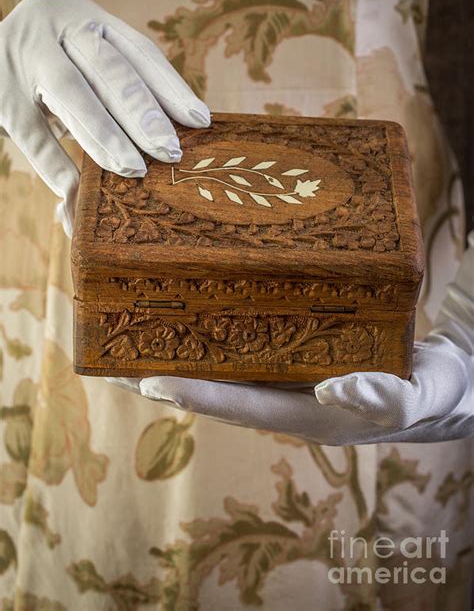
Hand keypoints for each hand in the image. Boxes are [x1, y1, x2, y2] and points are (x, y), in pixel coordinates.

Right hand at [0, 0, 209, 236]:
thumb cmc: (46, 68)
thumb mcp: (78, 61)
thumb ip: (114, 88)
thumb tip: (165, 142)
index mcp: (85, 16)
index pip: (138, 50)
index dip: (171, 86)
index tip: (200, 120)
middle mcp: (55, 25)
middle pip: (109, 69)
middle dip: (143, 113)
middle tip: (170, 152)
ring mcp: (22, 56)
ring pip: (73, 95)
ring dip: (106, 137)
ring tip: (133, 171)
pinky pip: (32, 134)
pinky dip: (56, 165)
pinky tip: (77, 192)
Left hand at [109, 233, 473, 444]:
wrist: (433, 382)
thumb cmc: (426, 394)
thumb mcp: (414, 397)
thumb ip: (384, 398)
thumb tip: (342, 389)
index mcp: (304, 412)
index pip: (238, 402)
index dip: (192, 392)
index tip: (144, 380)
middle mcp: (281, 390)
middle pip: (209, 379)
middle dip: (158, 364)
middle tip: (108, 343)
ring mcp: (280, 368)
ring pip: (215, 355)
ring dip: (172, 335)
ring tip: (125, 311)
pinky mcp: (287, 344)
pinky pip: (238, 334)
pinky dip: (206, 318)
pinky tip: (187, 293)